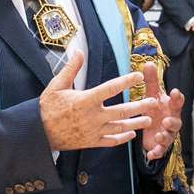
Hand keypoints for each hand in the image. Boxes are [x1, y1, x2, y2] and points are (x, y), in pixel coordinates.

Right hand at [39, 51, 157, 150]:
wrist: (39, 133)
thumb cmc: (47, 107)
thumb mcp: (56, 85)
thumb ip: (71, 69)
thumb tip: (79, 51)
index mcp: (85, 100)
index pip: (110, 88)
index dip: (126, 81)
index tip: (139, 76)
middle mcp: (93, 116)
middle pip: (121, 110)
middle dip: (139, 106)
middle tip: (154, 102)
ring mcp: (93, 130)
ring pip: (119, 127)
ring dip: (136, 123)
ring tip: (149, 119)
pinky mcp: (91, 141)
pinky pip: (111, 141)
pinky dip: (122, 138)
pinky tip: (131, 134)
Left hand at [138, 63, 185, 160]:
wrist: (152, 129)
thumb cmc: (155, 109)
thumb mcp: (152, 95)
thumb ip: (151, 81)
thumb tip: (148, 62)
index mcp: (170, 107)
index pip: (177, 102)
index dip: (177, 98)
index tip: (175, 92)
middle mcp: (171, 121)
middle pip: (176, 122)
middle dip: (173, 122)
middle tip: (167, 120)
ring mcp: (167, 134)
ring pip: (169, 137)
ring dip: (165, 137)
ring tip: (159, 135)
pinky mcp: (160, 146)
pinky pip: (160, 150)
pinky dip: (157, 152)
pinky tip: (151, 154)